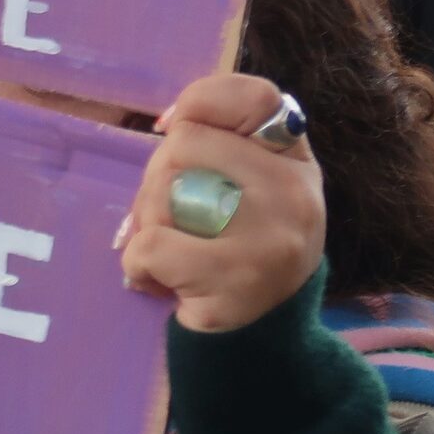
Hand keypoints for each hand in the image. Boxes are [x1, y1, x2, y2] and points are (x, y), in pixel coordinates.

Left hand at [121, 74, 324, 333]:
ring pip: (163, 191)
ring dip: (148, 222)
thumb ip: (217, 147)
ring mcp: (270, 237)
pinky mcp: (235, 279)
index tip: (174, 127)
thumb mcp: (249, 187)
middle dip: (159, 178)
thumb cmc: (239, 246)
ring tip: (175, 252)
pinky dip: (138, 263)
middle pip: (185, 142)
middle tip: (175, 218)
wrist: (263, 337)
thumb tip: (169, 123)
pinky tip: (160, 279)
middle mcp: (294, 193)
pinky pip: (150, 245)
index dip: (203, 100)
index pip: (256, 96)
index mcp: (295, 162)